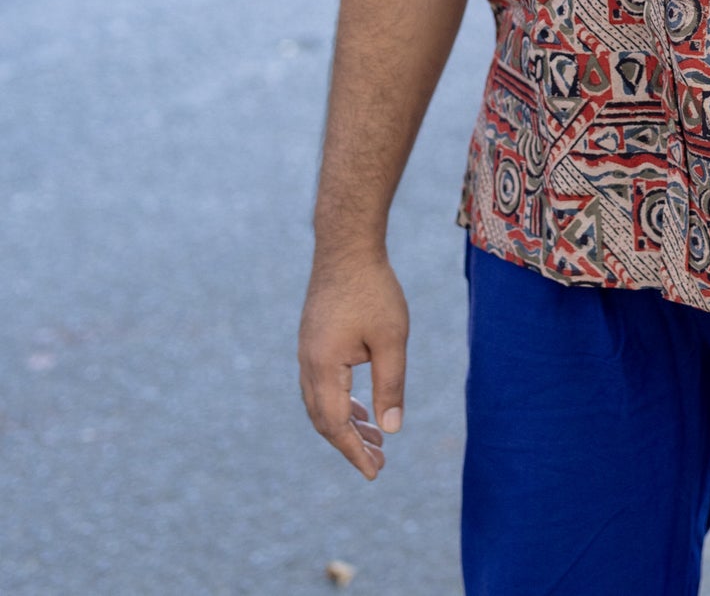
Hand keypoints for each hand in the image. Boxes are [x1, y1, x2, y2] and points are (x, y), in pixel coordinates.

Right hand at [298, 252, 409, 479]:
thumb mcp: (390, 339)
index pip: (336, 425)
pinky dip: (340, 402)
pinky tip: (361, 407)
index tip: (374, 473)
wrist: (346, 245)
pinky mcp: (313, 340)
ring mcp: (307, 351)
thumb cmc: (373, 289)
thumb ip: (390, 384)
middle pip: (324, 419)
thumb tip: (391, 429)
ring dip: (345, 424)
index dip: (355, 452)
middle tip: (378, 462)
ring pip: (321, 403)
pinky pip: (321, 385)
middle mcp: (308, 364)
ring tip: (373, 439)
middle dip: (350, 444)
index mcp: (323, 368)